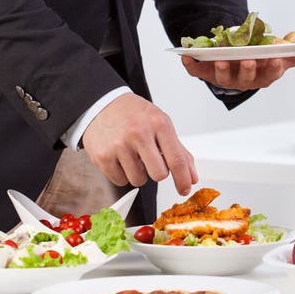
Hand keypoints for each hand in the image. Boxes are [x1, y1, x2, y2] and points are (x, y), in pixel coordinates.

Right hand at [82, 93, 197, 194]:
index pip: (176, 159)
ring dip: (139, 173)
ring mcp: (120, 145)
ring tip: (133, 155)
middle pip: (159, 174)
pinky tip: (120, 158)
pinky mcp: (103, 156)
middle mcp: (139, 133)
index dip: (183, 179)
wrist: (104, 105)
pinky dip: (122, 174)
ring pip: (139, 180)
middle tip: (151, 160)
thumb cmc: (135, 115)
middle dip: (158, 173)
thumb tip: (191, 177)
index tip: (185, 189)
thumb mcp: (161, 124)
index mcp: (159, 124)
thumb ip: (179, 151)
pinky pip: (120, 181)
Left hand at [181, 45, 294, 91]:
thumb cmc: (260, 59)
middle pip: (245, 78)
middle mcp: (243, 80)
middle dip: (247, 69)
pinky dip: (190, 65)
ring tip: (220, 58)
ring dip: (221, 69)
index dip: (272, 67)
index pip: (269, 74)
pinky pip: (197, 71)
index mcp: (262, 76)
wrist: (234, 61)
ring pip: (222, 77)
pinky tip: (185, 55)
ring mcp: (224, 77)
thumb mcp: (280, 55)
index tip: (274, 58)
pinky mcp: (206, 72)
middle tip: (247, 59)